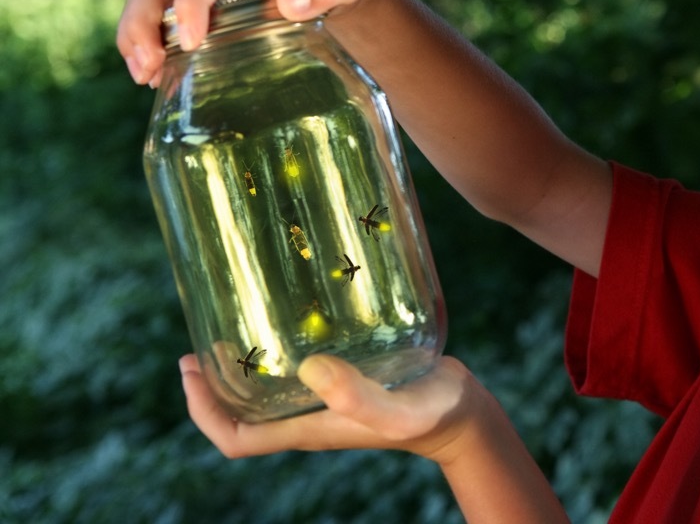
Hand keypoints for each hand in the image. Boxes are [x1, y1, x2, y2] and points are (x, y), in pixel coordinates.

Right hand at [116, 0, 378, 88]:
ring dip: (136, 33)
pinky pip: (159, 12)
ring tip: (144, 77)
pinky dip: (147, 41)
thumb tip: (290, 3)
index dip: (191, 1)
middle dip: (144, 21)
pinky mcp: (199, 0)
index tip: (191, 43)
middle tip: (147, 69)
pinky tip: (154, 77)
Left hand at [179, 352, 480, 463]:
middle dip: (212, 383)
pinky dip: (284, 347)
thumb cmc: (428, 415)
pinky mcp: (346, 376)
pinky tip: (294, 312)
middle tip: (200, 339)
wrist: (460, 411)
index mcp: (307, 428)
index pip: (235, 437)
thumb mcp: (394, 410)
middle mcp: (308, 414)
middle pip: (241, 411)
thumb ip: (355, 395)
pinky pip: (299, 368)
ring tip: (235, 322)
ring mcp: (326, 397)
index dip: (202, 411)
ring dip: (244, 364)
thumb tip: (307, 368)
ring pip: (267, 389)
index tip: (189, 371)